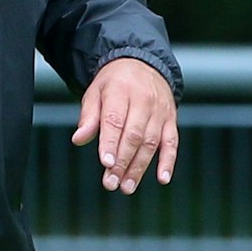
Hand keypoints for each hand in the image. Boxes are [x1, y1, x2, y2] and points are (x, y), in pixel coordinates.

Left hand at [72, 57, 178, 191]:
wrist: (143, 63)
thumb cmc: (114, 84)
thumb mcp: (95, 93)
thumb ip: (88, 117)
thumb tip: (79, 139)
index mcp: (121, 92)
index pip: (115, 120)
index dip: (110, 143)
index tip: (105, 163)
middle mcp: (144, 101)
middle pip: (134, 135)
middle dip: (122, 162)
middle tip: (111, 183)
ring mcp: (160, 111)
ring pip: (151, 142)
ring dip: (139, 168)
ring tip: (126, 187)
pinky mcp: (171, 120)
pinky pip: (172, 142)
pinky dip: (168, 161)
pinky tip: (162, 178)